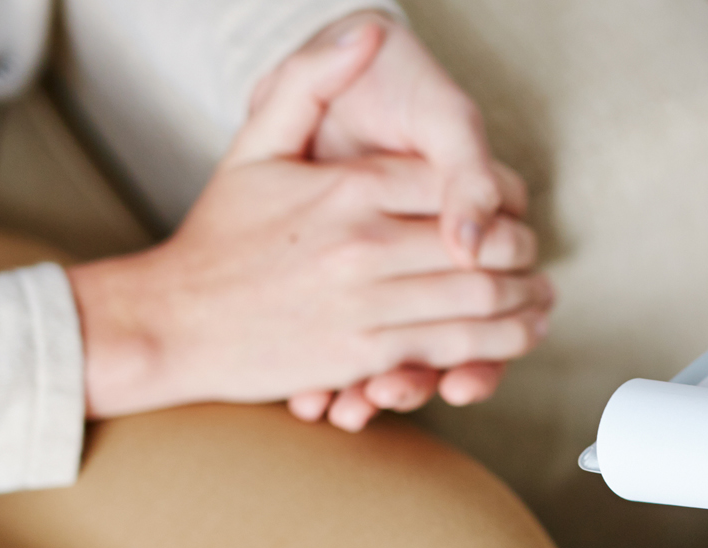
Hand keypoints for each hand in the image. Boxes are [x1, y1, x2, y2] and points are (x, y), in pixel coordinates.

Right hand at [70, 25, 550, 427]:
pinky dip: (498, 345)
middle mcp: (364, 243)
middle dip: (523, 249)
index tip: (510, 204)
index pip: (457, 181)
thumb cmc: (216, 238)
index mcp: (349, 187)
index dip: (500, 194)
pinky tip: (514, 335)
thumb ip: (310, 82)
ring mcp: (367, 302)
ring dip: (524, 298)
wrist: (169, 321)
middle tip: (532, 254)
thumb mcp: (254, 144)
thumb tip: (365, 31)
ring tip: (537, 295)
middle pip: (485, 242)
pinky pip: (453, 349)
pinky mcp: (365, 356)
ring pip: (481, 298)